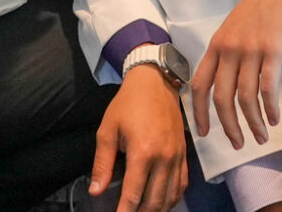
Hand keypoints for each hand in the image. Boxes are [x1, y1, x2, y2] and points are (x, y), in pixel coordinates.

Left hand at [90, 64, 188, 210]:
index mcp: (143, 152)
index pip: (134, 194)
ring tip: (142, 211)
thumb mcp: (108, 131)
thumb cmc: (128, 104)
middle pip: (154, 201)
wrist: (156, 82)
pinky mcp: (184, 154)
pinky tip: (161, 203)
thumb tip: (96, 191)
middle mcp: (164, 158)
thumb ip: (103, 164)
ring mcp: (177, 157)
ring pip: (170, 196)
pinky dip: (172, 199)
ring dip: (156, 209)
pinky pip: (181, 184)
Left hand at [192, 0, 281, 148]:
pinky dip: (270, 109)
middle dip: (229, 127)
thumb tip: (226, 85)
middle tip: (237, 144)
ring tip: (261, 137)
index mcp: (216, 45)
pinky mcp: (273, 51)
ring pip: (246, 98)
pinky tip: (274, 119)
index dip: (199, 112)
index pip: (200, 85)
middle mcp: (229, 50)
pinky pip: (268, 89)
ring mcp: (251, 50)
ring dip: (254, 123)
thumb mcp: (233, 28)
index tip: (204, 133)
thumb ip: (227, 54)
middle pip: (222, 98)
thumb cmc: (261, 8)